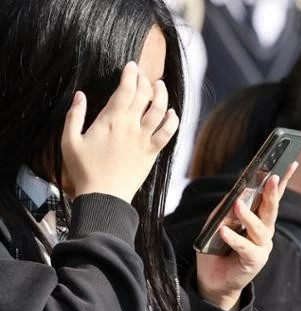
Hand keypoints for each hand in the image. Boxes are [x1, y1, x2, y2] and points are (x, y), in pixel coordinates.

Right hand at [61, 61, 179, 202]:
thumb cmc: (84, 170)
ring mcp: (144, 139)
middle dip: (144, 80)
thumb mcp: (69, 141)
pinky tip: (173, 113)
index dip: (130, 74)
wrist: (104, 196)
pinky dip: (172, 121)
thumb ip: (74, 116)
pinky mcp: (152, 152)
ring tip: (160, 85)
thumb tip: (80, 95)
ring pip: (159, 111)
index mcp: (110, 120)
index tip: (131, 66)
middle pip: (143, 96)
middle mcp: (130, 126)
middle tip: (143, 73)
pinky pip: (168, 134)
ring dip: (162, 95)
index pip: (125, 90)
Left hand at [196, 163, 297, 310]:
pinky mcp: (254, 262)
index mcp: (259, 219)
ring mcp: (262, 247)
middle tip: (271, 178)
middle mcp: (265, 231)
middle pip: (270, 209)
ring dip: (248, 215)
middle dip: (272, 193)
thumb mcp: (219, 222)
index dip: (283, 180)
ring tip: (238, 205)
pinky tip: (225, 231)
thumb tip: (235, 193)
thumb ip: (227, 208)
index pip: (272, 196)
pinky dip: (234, 239)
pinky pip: (245, 248)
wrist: (214, 280)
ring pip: (259, 228)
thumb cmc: (218, 248)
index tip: (291, 162)